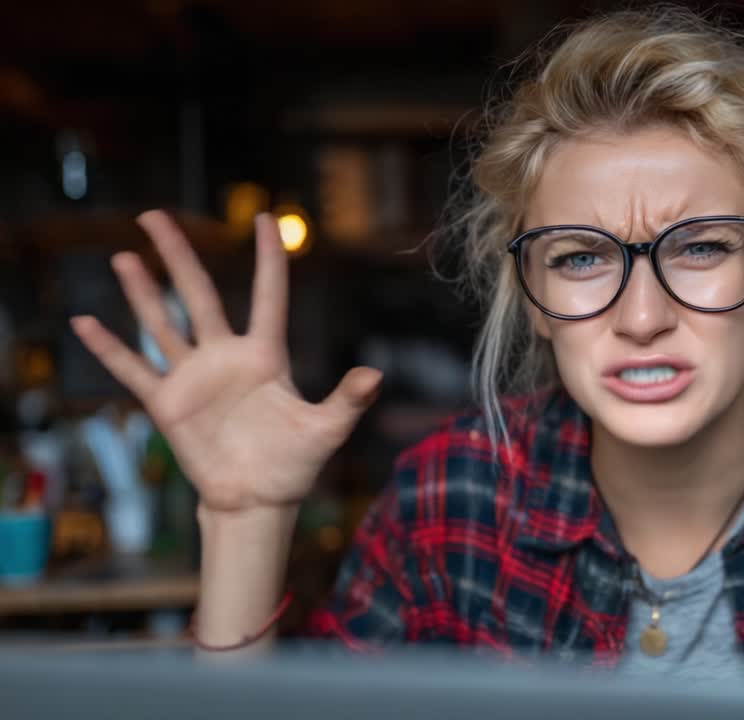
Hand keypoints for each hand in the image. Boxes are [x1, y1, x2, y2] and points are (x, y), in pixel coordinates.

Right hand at [72, 211, 381, 512]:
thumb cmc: (295, 464)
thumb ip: (349, 400)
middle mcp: (226, 357)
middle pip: (198, 294)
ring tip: (123, 257)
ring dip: (142, 292)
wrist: (258, 500)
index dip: (268, 258)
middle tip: (153, 215)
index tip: (266, 218)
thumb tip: (375, 375)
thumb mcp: (326, 431)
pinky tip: (84, 322)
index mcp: (267, 355)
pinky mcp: (167, 403)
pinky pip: (133, 370)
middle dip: (178, 255)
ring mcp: (194, 377)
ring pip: (163, 323)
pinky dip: (109, 348)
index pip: (267, 295)